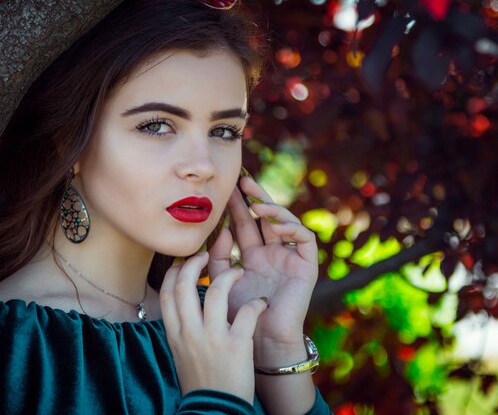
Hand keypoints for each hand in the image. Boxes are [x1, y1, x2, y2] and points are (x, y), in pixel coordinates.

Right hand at [160, 252, 267, 403]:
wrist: (215, 411)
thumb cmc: (201, 381)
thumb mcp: (181, 353)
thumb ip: (181, 327)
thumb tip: (183, 303)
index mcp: (175, 334)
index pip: (167, 292)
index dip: (175, 272)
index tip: (186, 263)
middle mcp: (189, 332)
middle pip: (184, 285)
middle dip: (195, 263)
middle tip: (207, 254)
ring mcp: (212, 338)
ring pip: (217, 290)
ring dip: (229, 275)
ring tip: (239, 271)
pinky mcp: (236, 346)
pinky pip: (247, 313)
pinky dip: (256, 304)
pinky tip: (261, 303)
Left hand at [207, 174, 318, 356]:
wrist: (259, 340)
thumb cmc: (237, 314)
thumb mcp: (221, 280)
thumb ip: (217, 256)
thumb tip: (219, 230)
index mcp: (252, 255)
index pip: (244, 223)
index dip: (236, 206)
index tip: (224, 189)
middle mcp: (271, 252)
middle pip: (264, 217)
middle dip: (253, 198)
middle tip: (241, 181)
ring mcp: (289, 257)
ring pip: (286, 222)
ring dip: (272, 209)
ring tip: (256, 203)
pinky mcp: (305, 266)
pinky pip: (304, 239)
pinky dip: (292, 229)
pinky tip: (276, 226)